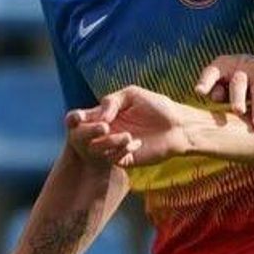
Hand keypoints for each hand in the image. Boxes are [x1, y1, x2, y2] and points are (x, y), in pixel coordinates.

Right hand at [76, 85, 191, 167]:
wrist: (178, 125)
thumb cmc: (157, 106)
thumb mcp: (132, 95)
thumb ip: (111, 101)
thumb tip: (99, 118)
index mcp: (105, 114)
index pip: (82, 118)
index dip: (75, 119)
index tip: (76, 118)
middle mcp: (106, 131)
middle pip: (83, 136)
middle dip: (89, 132)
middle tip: (105, 127)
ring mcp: (114, 145)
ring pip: (96, 149)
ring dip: (109, 142)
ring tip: (128, 135)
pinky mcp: (126, 158)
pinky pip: (113, 159)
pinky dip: (121, 151)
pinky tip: (136, 143)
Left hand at [193, 54, 253, 127]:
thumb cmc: (230, 79)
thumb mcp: (220, 82)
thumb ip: (215, 91)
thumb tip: (214, 102)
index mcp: (222, 66)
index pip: (211, 73)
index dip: (205, 81)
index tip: (199, 91)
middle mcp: (241, 65)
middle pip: (238, 83)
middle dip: (238, 97)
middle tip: (238, 111)